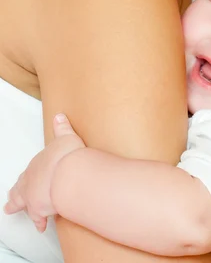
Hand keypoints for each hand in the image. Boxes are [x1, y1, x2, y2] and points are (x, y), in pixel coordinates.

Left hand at [4, 114, 84, 231]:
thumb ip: (62, 128)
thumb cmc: (67, 156)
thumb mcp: (66, 136)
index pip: (30, 170)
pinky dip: (40, 222)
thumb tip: (59, 116)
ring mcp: (33, 195)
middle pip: (19, 188)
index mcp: (37, 163)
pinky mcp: (39, 209)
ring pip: (21, 203)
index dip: (28, 176)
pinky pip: (38, 218)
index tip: (27, 180)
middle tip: (10, 201)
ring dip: (18, 207)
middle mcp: (31, 180)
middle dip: (15, 194)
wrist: (68, 173)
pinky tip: (41, 226)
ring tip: (13, 210)